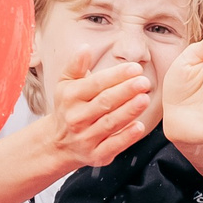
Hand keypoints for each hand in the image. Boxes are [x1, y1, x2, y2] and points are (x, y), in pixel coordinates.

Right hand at [45, 51, 155, 168]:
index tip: (135, 68)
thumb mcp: (66, 84)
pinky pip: (113, 145)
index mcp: (71, 97)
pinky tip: (139, 126)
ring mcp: (86, 138)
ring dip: (129, 111)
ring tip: (145, 99)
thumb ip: (76, 66)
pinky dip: (126, 137)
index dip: (116, 76)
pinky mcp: (96, 155)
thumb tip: (84, 48)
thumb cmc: (68, 108)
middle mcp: (77, 118)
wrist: (57, 143)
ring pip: (110, 123)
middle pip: (104, 103)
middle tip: (144, 82)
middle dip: (125, 91)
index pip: (95, 84)